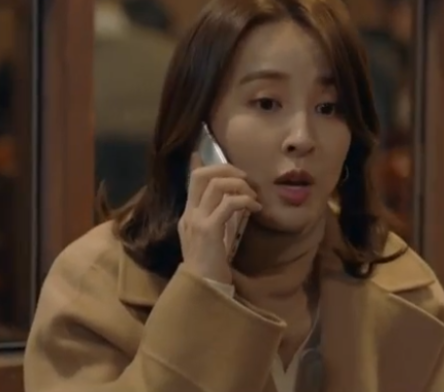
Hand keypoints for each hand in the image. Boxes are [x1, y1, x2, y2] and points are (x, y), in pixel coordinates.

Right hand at [177, 156, 261, 283]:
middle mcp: (189, 214)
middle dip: (227, 169)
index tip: (204, 152)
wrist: (202, 290)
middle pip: (202, 175)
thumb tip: (232, 202)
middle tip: (246, 178)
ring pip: (217, 184)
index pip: (191, 180)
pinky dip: (245, 200)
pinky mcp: (209, 230)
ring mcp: (197, 221)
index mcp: (188, 215)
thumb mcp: (213, 238)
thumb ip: (218, 219)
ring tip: (253, 197)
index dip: (201, 164)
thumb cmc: (211, 267)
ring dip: (240, 185)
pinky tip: (255, 209)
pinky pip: (229, 203)